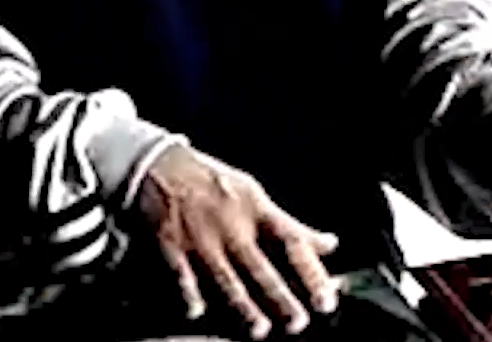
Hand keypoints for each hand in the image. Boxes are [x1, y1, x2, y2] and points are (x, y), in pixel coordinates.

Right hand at [136, 145, 338, 338]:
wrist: (161, 166)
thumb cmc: (214, 184)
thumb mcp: (256, 196)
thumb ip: (291, 225)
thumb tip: (330, 244)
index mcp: (256, 210)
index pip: (292, 242)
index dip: (312, 271)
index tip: (326, 299)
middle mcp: (232, 225)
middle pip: (261, 266)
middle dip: (281, 297)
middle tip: (299, 322)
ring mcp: (201, 238)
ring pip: (226, 277)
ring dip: (243, 305)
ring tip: (260, 328)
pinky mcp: (172, 246)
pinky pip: (182, 274)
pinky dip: (189, 292)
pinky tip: (197, 311)